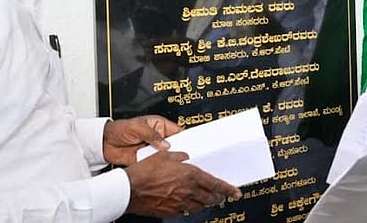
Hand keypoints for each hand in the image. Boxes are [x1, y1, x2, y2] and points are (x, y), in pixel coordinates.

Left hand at [103, 115, 179, 165]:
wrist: (105, 143)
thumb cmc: (119, 129)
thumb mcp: (137, 128)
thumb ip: (152, 135)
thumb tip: (165, 144)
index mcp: (159, 125)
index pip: (177, 131)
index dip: (185, 136)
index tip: (191, 143)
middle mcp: (158, 138)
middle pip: (174, 145)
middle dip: (179, 149)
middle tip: (185, 154)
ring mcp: (153, 149)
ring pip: (167, 156)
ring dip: (169, 159)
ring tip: (175, 162)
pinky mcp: (147, 160)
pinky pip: (157, 164)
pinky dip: (160, 167)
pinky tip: (163, 168)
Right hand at [125, 151, 241, 217]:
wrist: (129, 189)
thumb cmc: (145, 171)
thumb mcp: (165, 155)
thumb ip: (179, 156)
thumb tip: (185, 157)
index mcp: (190, 175)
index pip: (216, 184)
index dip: (228, 189)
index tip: (236, 192)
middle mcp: (188, 190)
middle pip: (210, 197)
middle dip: (218, 197)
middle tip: (222, 196)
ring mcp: (180, 203)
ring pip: (200, 206)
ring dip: (206, 203)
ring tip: (207, 200)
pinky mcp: (170, 211)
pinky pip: (185, 211)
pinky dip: (190, 208)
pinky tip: (188, 205)